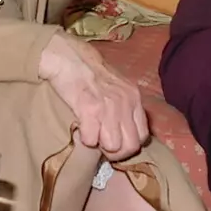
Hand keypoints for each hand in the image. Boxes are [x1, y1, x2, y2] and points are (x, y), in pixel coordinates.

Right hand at [37, 32, 149, 159]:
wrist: (68, 58)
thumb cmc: (90, 72)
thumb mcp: (118, 86)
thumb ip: (125, 106)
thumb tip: (124, 130)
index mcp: (134, 98)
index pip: (143, 135)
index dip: (129, 145)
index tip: (116, 143)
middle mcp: (125, 103)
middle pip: (130, 146)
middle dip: (116, 153)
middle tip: (102, 147)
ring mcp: (109, 107)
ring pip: (113, 146)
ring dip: (100, 146)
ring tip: (91, 135)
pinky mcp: (90, 109)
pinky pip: (91, 140)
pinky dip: (85, 139)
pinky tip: (81, 128)